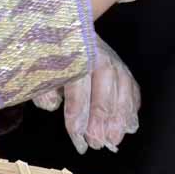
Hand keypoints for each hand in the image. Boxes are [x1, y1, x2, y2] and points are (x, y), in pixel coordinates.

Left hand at [32, 35, 139, 154]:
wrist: (71, 30)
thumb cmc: (55, 55)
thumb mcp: (41, 69)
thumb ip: (44, 87)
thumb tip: (53, 104)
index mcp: (77, 55)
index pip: (78, 87)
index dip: (78, 113)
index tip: (77, 135)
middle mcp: (100, 56)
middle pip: (104, 89)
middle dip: (102, 119)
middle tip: (97, 142)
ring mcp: (115, 62)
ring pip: (123, 90)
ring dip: (120, 117)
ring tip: (115, 139)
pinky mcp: (124, 69)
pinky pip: (133, 88)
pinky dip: (133, 107)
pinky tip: (130, 125)